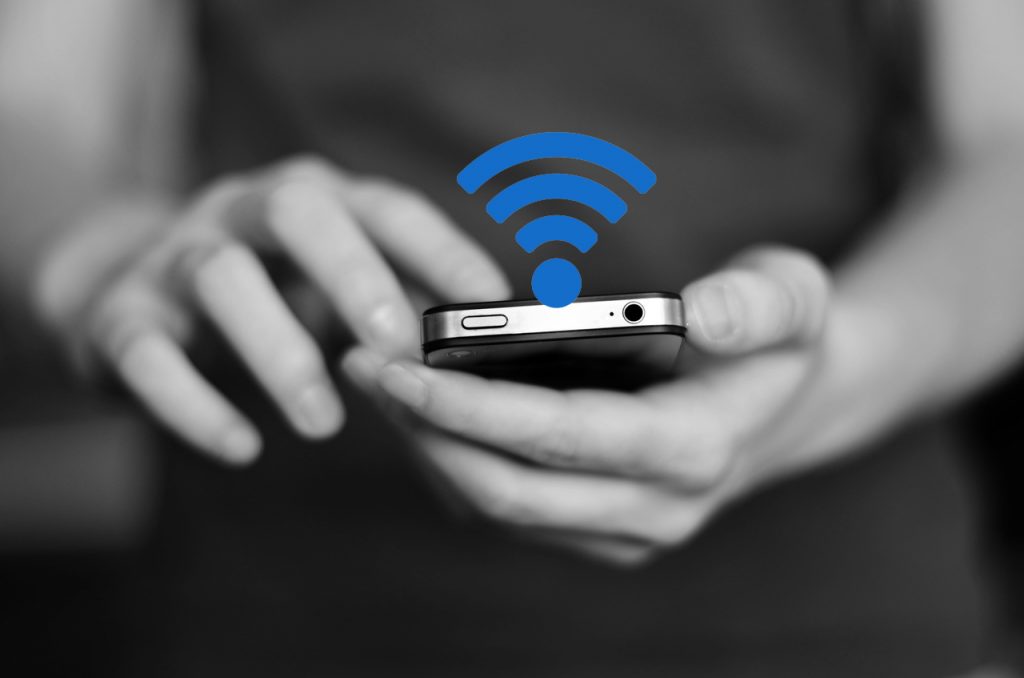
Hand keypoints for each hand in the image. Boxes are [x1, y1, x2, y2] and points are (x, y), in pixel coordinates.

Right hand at [35, 156, 508, 463]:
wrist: (132, 296)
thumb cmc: (270, 297)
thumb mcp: (336, 288)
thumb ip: (402, 307)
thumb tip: (485, 354)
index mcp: (313, 201)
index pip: (385, 207)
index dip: (441, 249)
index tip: (490, 302)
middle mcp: (242, 210)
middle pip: (296, 209)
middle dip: (352, 274)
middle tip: (395, 348)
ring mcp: (175, 256)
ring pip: (220, 275)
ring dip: (279, 351)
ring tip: (323, 424)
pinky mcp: (122, 316)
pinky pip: (147, 351)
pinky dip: (194, 404)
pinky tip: (243, 447)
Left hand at [343, 246, 829, 564]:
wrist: (788, 409)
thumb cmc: (780, 341)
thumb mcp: (794, 296)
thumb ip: (757, 303)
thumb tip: (700, 307)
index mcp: (695, 451)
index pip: (560, 439)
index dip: (469, 405)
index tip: (392, 363)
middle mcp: (656, 513)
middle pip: (508, 491)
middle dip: (425, 430)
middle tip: (359, 363)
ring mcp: (624, 536)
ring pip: (495, 510)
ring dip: (428, 447)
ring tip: (376, 377)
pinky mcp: (596, 536)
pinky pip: (504, 512)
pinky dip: (454, 461)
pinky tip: (421, 408)